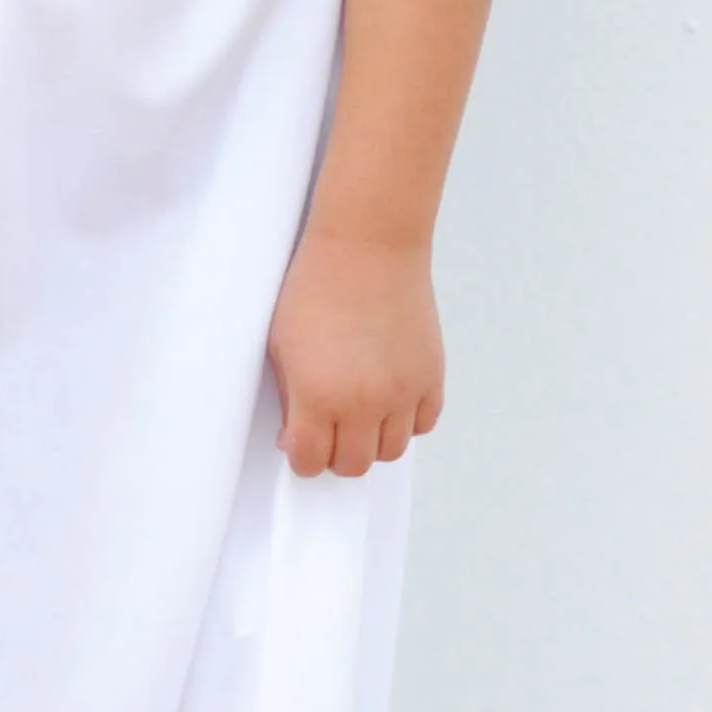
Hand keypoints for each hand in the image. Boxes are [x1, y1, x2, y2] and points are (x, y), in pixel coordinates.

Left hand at [268, 231, 444, 477]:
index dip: (301, 456)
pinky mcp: (431, 375)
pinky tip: (388, 400)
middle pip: (353, 465)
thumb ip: (289, 398)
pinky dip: (406, 421)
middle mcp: (365, 403)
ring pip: (390, 451)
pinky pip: (423, 423)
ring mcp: (403, 392)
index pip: (311, 462)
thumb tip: (296, 433)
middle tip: (326, 428)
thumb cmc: (316, 285)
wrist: (367, 246)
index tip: (298, 441)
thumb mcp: (280, 345)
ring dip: (372, 440)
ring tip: (358, 413)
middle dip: (334, 453)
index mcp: (319, 396)